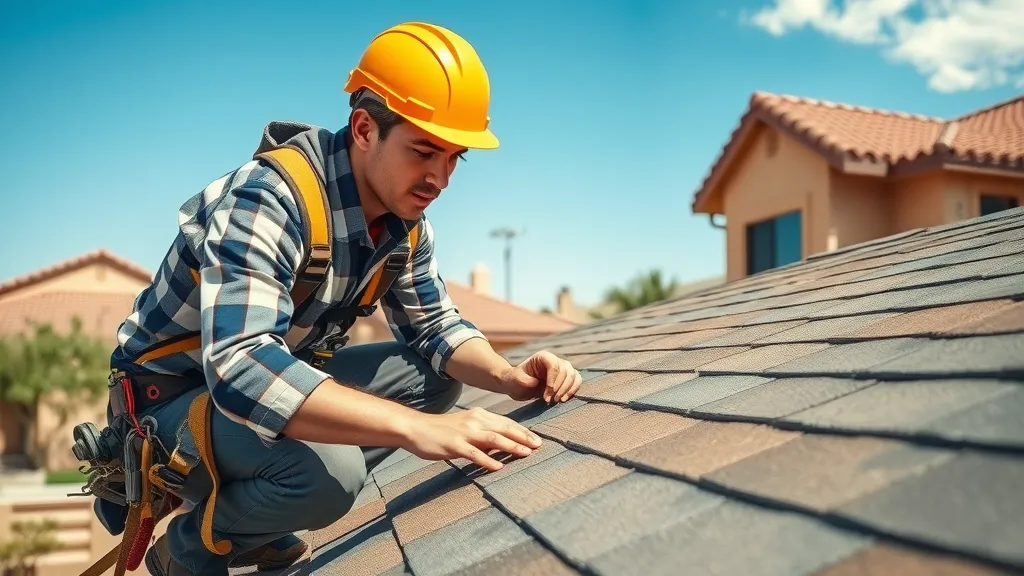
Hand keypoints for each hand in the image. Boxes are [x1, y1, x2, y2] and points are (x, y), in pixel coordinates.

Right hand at [402, 407, 542, 470]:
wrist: (416, 428)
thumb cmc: (442, 430)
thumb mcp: (466, 426)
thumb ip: (484, 433)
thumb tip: (503, 445)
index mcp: (479, 416)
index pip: (506, 423)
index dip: (523, 431)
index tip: (537, 440)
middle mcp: (475, 421)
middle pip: (504, 429)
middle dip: (523, 438)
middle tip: (539, 446)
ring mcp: (465, 433)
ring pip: (494, 439)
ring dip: (511, 447)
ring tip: (526, 454)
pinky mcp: (455, 445)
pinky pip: (474, 454)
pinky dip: (488, 460)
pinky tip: (498, 467)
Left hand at [501, 350, 580, 403]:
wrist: (518, 386)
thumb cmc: (515, 381)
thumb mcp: (514, 380)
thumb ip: (523, 380)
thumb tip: (536, 382)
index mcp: (542, 357)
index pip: (554, 366)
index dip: (553, 381)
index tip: (547, 395)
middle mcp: (554, 360)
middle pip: (566, 371)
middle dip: (559, 388)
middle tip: (550, 401)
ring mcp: (562, 368)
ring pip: (573, 375)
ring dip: (567, 390)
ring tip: (557, 401)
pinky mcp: (566, 377)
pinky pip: (576, 381)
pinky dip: (572, 390)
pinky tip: (564, 399)